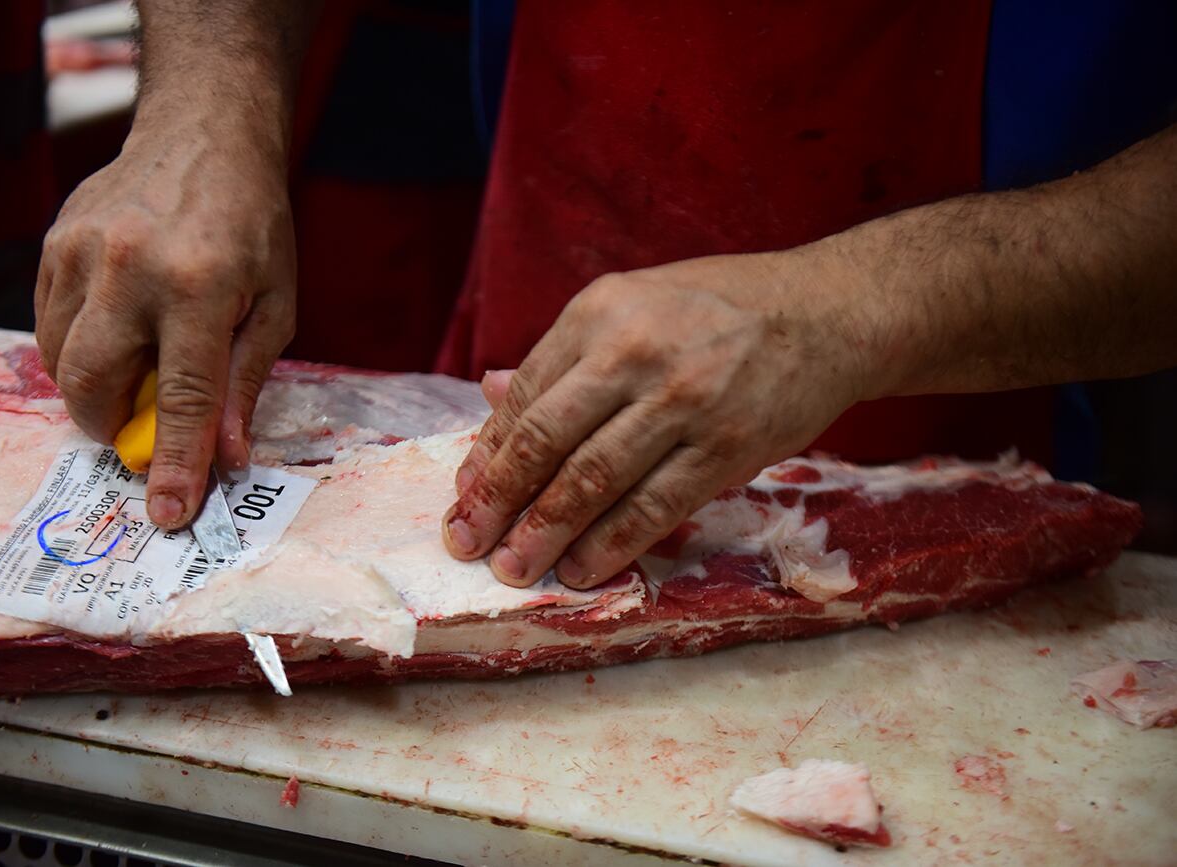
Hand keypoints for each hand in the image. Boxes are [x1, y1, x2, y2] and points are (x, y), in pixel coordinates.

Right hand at [34, 112, 295, 528]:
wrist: (205, 136)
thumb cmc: (254, 226)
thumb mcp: (276, 304)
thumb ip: (245, 382)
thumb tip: (226, 457)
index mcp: (200, 287)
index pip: (183, 397)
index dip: (175, 463)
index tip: (168, 513)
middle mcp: (131, 269)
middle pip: (93, 384)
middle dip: (111, 427)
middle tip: (139, 426)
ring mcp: (82, 252)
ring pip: (59, 359)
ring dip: (92, 388)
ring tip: (136, 364)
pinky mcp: (54, 242)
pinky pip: (48, 323)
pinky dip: (77, 348)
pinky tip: (115, 330)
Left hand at [441, 247, 873, 587]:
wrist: (826, 314)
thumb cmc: (717, 310)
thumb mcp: (633, 305)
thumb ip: (566, 356)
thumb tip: (490, 393)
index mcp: (599, 312)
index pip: (526, 394)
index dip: (488, 453)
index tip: (465, 497)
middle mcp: (634, 353)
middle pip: (546, 440)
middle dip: (499, 501)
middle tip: (466, 545)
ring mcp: (683, 401)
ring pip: (594, 479)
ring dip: (545, 532)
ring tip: (514, 567)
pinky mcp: (727, 446)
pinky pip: (655, 505)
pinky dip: (612, 543)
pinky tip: (581, 569)